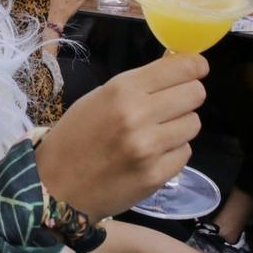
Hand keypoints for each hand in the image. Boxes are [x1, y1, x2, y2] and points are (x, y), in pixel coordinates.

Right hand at [36, 54, 207, 219]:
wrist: (56, 186)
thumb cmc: (75, 136)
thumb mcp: (100, 97)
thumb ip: (139, 84)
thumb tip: (178, 68)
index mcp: (122, 89)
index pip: (182, 67)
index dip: (195, 66)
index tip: (197, 69)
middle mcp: (139, 115)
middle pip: (195, 94)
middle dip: (187, 97)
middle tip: (171, 105)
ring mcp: (150, 147)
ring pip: (193, 124)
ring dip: (180, 127)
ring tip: (156, 134)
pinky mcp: (157, 175)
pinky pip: (185, 153)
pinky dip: (173, 152)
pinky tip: (151, 156)